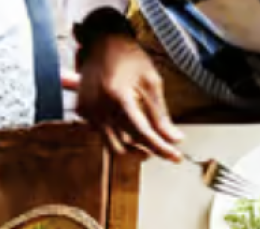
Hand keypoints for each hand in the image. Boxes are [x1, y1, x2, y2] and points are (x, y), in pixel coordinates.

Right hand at [76, 33, 182, 160]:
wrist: (102, 40)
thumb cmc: (129, 57)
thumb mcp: (151, 83)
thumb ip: (161, 115)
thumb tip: (174, 140)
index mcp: (117, 97)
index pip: (141, 134)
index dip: (161, 149)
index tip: (176, 157)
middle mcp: (98, 106)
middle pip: (122, 147)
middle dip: (144, 152)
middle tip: (162, 148)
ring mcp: (87, 109)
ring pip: (110, 144)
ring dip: (131, 146)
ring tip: (148, 137)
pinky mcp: (82, 110)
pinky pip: (102, 133)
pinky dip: (118, 135)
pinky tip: (130, 125)